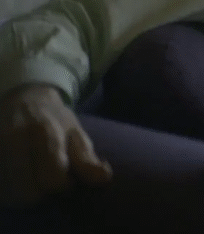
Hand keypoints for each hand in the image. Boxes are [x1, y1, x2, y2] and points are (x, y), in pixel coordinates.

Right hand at [0, 84, 111, 206]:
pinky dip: (7, 189)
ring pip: (9, 193)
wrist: (21, 100)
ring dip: (21, 194)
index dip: (63, 185)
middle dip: (41, 193)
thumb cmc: (53, 120)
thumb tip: (104, 178)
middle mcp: (12, 139)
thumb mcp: (75, 133)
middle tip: (46, 181)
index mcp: (42, 131)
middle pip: (27, 192)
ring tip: (31, 179)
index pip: (53, 178)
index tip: (67, 178)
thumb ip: (87, 158)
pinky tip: (16, 179)